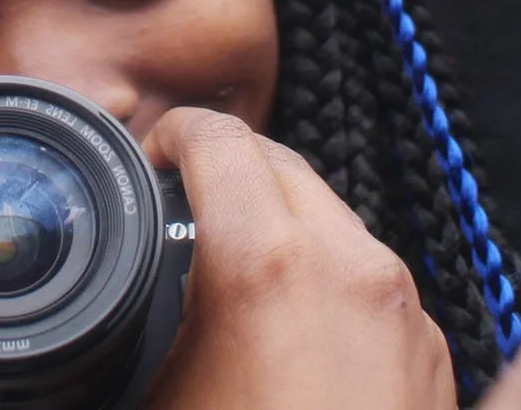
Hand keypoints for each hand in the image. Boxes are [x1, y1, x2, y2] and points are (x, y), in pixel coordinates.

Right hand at [141, 107, 457, 409]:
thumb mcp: (158, 396)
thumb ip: (129, 334)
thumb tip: (88, 332)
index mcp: (269, 264)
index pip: (218, 140)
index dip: (171, 136)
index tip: (151, 157)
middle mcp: (350, 267)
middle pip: (280, 163)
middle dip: (225, 171)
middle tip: (178, 206)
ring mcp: (402, 307)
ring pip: (333, 217)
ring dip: (281, 223)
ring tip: (232, 275)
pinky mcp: (432, 350)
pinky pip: (373, 276)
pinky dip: (328, 277)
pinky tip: (289, 328)